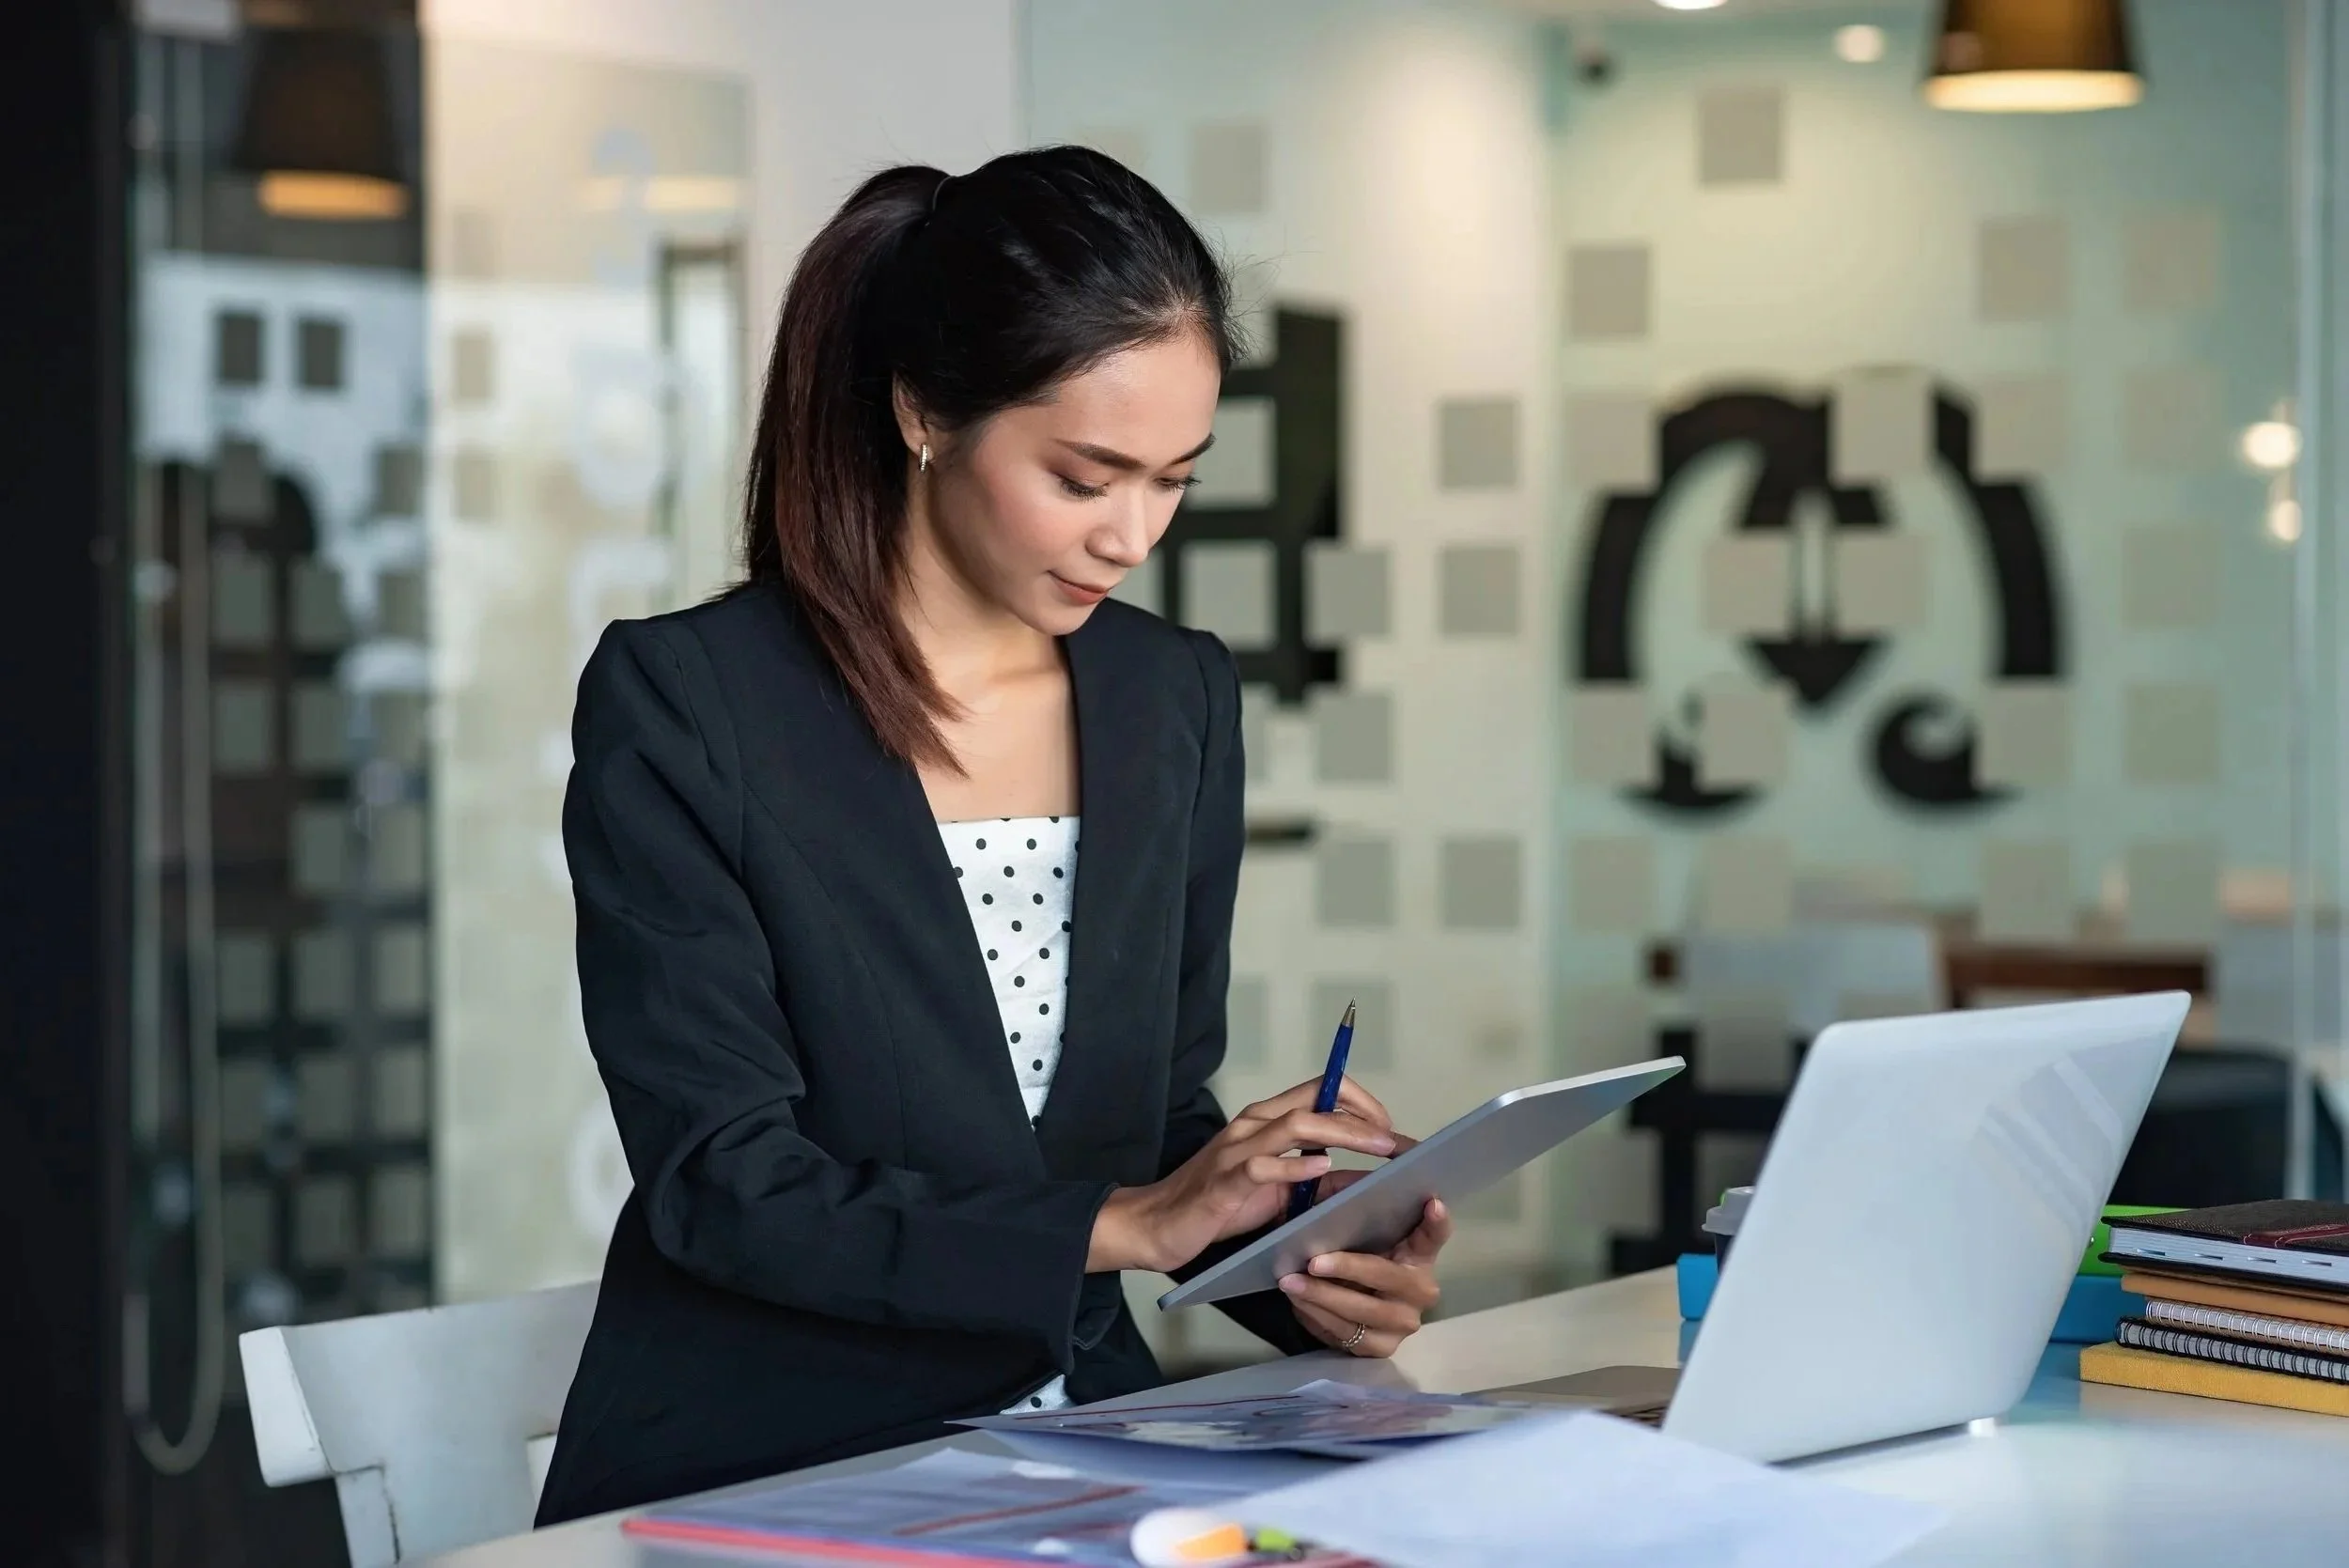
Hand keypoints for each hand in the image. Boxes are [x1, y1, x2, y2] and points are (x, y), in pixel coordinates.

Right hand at [1088, 1076, 1407, 1274]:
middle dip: (1363, 1114)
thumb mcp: (1277, 1193)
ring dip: (1344, 1133)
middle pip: (1315, 1098)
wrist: (1158, 1224)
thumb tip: (1365, 1182)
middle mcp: (1252, 1124)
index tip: (1389, 1129)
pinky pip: (1263, 1165)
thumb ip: (1315, 1182)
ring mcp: (1236, 1149)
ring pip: (1295, 1124)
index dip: (1360, 1102)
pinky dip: (1296, 1165)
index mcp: (1265, 1120)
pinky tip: (1322, 1169)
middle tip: (1395, 1140)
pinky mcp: (1224, 1180)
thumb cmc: (1218, 1206)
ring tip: (1378, 1148)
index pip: (1320, 1089)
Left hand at [1279, 1195, 1450, 1357]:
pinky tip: (1298, 1303)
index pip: (1434, 1236)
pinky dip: (1318, 1318)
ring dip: (1321, 1297)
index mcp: (1421, 1256)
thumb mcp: (1368, 1234)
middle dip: (1346, 1269)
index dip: (1436, 1222)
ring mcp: (1403, 1324)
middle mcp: (1422, 1293)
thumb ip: (1372, 1211)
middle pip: (1384, 1277)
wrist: (1355, 1304)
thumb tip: (1372, 1183)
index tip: (1432, 1203)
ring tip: (1291, 1282)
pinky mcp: (1380, 1348)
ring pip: (1360, 1312)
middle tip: (1312, 1262)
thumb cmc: (1361, 1257)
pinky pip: (1345, 1336)